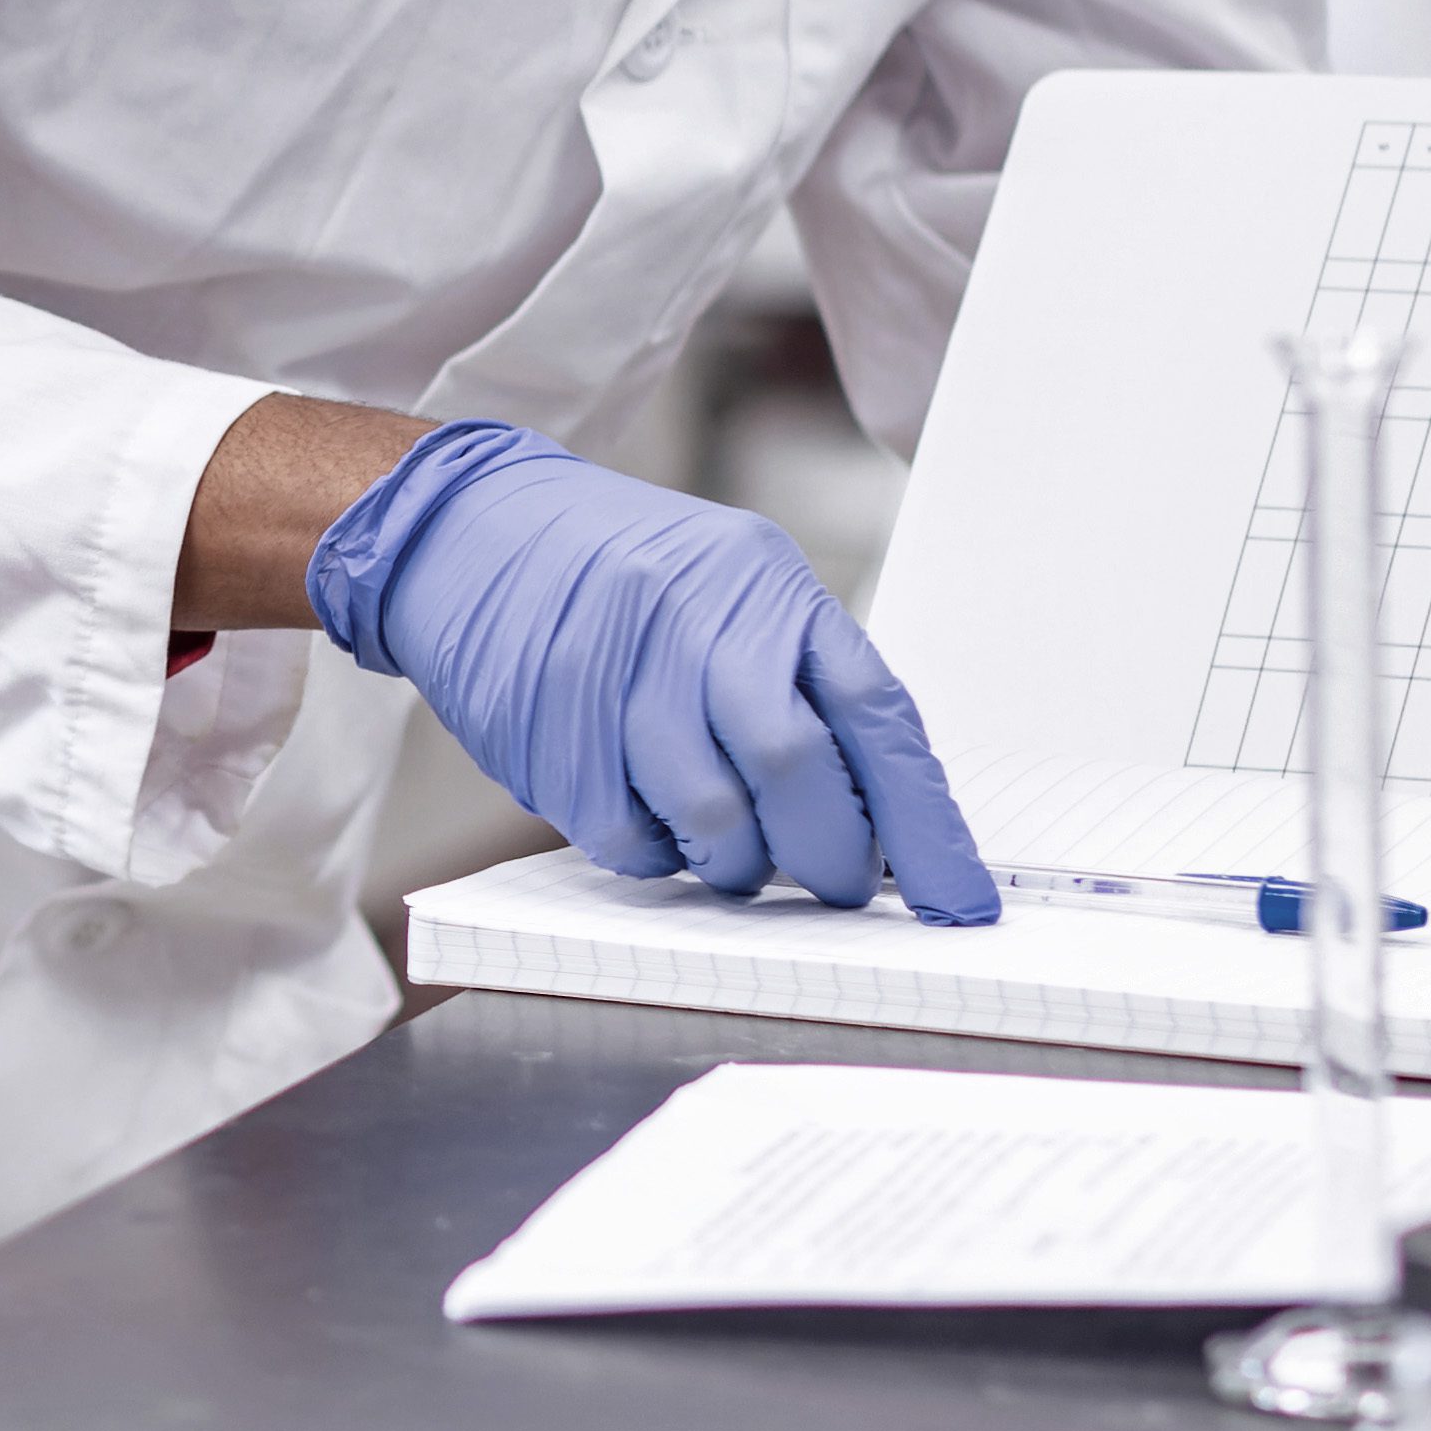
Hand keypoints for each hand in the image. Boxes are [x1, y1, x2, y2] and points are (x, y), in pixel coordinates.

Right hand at [310, 423, 993, 913]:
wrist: (469, 529)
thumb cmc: (615, 570)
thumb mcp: (729, 586)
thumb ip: (798, 683)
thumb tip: (877, 819)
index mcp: (764, 584)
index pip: (875, 714)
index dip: (926, 823)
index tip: (961, 901)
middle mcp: (695, 620)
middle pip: (794, 769)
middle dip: (828, 854)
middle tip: (833, 882)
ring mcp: (618, 674)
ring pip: (713, 820)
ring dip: (738, 864)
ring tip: (731, 846)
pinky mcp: (550, 732)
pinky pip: (631, 841)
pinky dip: (658, 859)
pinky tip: (652, 820)